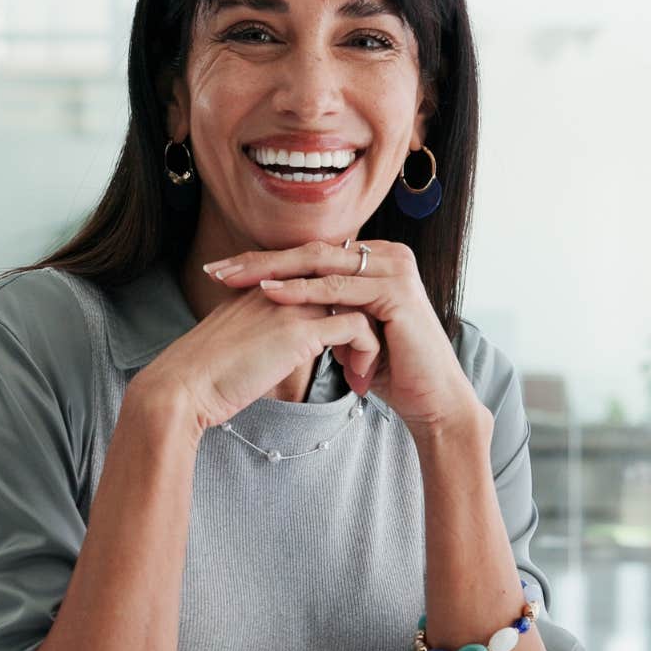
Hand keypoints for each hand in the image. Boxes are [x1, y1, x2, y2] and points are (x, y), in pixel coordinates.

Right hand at [141, 286, 381, 432]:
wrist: (181, 388)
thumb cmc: (203, 375)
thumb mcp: (236, 340)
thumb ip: (260, 331)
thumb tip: (276, 347)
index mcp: (264, 285)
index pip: (321, 278)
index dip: (342, 306)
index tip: (348, 342)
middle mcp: (281, 285)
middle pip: (345, 284)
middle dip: (364, 317)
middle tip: (365, 355)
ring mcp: (291, 304)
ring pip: (358, 303)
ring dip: (369, 339)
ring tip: (362, 372)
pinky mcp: (300, 331)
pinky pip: (356, 328)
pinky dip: (366, 353)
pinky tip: (357, 380)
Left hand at [203, 239, 483, 432]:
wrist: (432, 398)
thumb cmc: (393, 370)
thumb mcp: (350, 330)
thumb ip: (325, 309)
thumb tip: (280, 302)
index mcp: (376, 258)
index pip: (310, 253)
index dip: (266, 261)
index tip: (223, 272)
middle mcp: (388, 255)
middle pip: (311, 252)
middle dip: (260, 261)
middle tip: (218, 269)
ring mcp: (395, 269)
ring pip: (321, 264)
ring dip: (273, 271)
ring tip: (234, 279)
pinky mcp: (397, 291)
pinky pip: (339, 289)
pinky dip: (302, 291)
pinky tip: (270, 293)